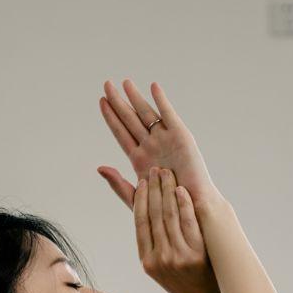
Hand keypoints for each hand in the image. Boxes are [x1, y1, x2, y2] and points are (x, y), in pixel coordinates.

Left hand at [95, 79, 219, 214]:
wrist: (192, 210)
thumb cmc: (167, 209)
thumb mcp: (137, 198)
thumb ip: (118, 184)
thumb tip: (100, 167)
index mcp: (139, 159)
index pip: (120, 133)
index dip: (110, 117)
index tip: (101, 101)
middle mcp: (151, 146)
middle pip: (130, 119)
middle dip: (118, 102)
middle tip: (107, 84)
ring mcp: (166, 140)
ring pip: (147, 114)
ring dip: (136, 98)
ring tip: (124, 82)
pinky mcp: (182, 137)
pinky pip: (169, 115)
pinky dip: (162, 101)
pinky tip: (153, 87)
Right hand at [123, 160, 220, 292]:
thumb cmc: (185, 279)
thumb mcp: (162, 264)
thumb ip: (151, 238)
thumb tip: (140, 218)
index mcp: (147, 261)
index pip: (140, 222)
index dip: (141, 199)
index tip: (144, 181)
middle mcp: (160, 258)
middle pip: (154, 216)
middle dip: (154, 189)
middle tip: (156, 170)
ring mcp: (178, 256)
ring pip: (169, 216)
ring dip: (167, 191)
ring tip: (168, 174)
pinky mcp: (196, 254)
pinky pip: (188, 223)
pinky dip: (183, 204)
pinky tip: (181, 190)